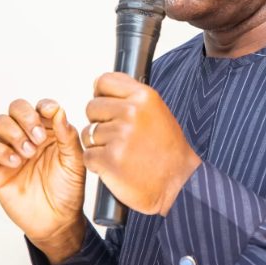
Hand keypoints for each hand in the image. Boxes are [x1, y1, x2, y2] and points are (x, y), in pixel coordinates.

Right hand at [0, 99, 85, 263]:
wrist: (57, 220)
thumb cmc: (68, 189)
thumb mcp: (75, 161)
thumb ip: (67, 135)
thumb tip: (58, 110)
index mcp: (49, 131)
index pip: (41, 107)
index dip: (43, 106)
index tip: (49, 112)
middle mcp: (29, 136)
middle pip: (16, 108)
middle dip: (26, 117)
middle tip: (38, 137)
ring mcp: (11, 150)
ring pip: (0, 123)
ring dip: (13, 133)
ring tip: (28, 152)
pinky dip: (0, 150)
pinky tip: (16, 162)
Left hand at [82, 72, 201, 215]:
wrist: (178, 183)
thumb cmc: (168, 149)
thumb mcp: (156, 111)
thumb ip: (130, 96)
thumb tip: (99, 85)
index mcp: (144, 97)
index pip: (104, 81)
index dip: (101, 94)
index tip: (107, 106)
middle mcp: (131, 113)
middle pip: (92, 107)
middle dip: (99, 122)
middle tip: (118, 136)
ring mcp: (119, 136)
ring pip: (87, 133)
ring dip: (98, 145)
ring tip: (120, 152)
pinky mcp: (109, 159)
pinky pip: (88, 155)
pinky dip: (97, 163)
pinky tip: (115, 166)